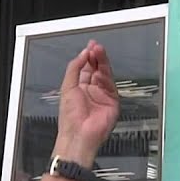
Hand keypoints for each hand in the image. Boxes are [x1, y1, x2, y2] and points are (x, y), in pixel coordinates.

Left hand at [53, 40, 120, 165]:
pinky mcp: (112, 101)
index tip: (89, 46)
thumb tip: (82, 55)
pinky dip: (105, 74)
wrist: (79, 134)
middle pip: (96, 68)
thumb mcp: (67, 87)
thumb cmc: (70, 118)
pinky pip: (110, 84)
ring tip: (99, 50)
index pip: (85, 68)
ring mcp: (102, 95)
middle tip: (96, 46)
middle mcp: (91, 91)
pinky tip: (100, 68)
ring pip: (104, 74)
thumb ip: (74, 68)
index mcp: (79, 88)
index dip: (87, 56)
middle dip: (96, 56)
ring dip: (102, 62)